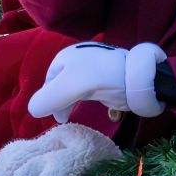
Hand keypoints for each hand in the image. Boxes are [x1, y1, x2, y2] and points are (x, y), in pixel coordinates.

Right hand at [28, 42, 166, 121]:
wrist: (142, 77)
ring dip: (79, 104)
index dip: (49, 100)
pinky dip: (100, 104)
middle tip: (66, 119)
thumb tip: (33, 110)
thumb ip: (49, 98)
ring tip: (81, 116)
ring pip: (80, 92)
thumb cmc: (104, 77)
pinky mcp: (112, 79)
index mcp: (67, 56)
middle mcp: (80, 60)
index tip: (58, 116)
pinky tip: (109, 111)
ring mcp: (97, 69)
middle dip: (64, 103)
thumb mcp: (71, 86)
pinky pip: (99, 94)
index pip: (48, 82)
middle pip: (63, 87)